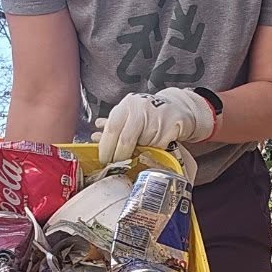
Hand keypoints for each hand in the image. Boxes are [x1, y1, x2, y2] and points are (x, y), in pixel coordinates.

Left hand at [93, 88, 215, 164]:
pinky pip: (159, 147)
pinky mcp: (172, 126)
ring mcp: (158, 116)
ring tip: (143, 147)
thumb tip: (94, 137)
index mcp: (127, 105)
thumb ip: (113, 125)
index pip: (112, 128)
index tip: (104, 160)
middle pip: (126, 139)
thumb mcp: (129, 114)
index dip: (106, 147)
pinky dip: (156, 150)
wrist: (178, 107)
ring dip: (141, 152)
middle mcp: (141, 108)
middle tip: (117, 165)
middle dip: (120, 156)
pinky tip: (157, 144)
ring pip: (144, 145)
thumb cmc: (149, 113)